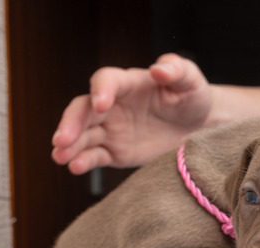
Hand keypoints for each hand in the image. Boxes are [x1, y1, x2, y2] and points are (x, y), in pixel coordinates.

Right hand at [52, 53, 213, 173]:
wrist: (200, 126)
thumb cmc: (193, 96)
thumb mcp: (191, 80)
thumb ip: (176, 69)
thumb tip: (159, 68)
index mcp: (128, 84)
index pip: (105, 81)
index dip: (100, 91)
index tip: (100, 105)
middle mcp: (113, 105)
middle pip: (83, 110)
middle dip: (71, 123)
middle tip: (62, 139)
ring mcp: (111, 129)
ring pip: (83, 135)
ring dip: (69, 144)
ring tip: (59, 156)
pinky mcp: (115, 151)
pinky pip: (95, 156)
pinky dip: (83, 161)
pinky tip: (74, 167)